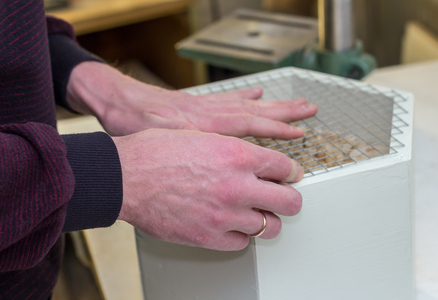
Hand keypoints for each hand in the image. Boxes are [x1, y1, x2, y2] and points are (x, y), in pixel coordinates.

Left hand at [67, 62, 316, 137]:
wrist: (119, 104)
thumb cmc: (136, 130)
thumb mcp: (164, 149)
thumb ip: (192, 158)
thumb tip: (216, 177)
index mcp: (208, 128)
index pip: (251, 128)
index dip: (277, 133)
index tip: (299, 137)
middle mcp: (213, 114)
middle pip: (257, 112)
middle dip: (286, 113)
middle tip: (310, 112)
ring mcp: (208, 106)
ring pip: (249, 103)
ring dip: (275, 104)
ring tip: (297, 102)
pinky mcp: (200, 102)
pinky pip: (230, 97)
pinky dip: (246, 95)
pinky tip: (258, 92)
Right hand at [113, 129, 303, 250]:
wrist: (126, 176)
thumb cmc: (157, 152)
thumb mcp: (204, 137)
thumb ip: (236, 151)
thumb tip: (256, 162)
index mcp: (238, 155)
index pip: (285, 167)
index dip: (292, 172)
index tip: (290, 175)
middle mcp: (237, 186)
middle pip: (290, 201)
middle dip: (290, 199)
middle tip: (284, 197)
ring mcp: (225, 215)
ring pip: (271, 226)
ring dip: (267, 219)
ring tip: (257, 213)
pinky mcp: (209, 237)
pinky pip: (243, 243)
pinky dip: (241, 235)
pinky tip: (232, 225)